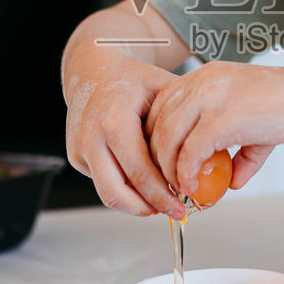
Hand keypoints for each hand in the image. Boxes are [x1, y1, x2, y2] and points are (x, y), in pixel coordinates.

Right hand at [64, 61, 185, 217]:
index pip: (140, 172)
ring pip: (108, 195)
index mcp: (114, 120)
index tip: (183, 205)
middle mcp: (91, 137)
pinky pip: (103, 182)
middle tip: (173, 211)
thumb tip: (208, 155)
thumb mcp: (164, 90)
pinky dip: (126, 188)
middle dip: (149, 208)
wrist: (93, 71)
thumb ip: (182, 122)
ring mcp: (79, 149)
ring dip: (136, 204)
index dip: (162, 195)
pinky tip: (145, 182)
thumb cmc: (133, 79)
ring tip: (161, 202)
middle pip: (118, 193)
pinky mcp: (75, 157)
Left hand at [145, 62, 283, 196]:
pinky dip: (187, 174)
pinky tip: (194, 187)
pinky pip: (190, 152)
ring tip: (180, 189)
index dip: (155, 136)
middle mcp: (200, 82)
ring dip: (168, 170)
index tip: (162, 160)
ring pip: (167, 139)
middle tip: (166, 181)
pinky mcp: (221, 119)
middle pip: (156, 122)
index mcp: (203, 77)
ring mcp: (208, 98)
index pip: (161, 105)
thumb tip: (232, 182)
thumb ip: (238, 151)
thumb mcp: (252, 124)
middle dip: (155, 157)